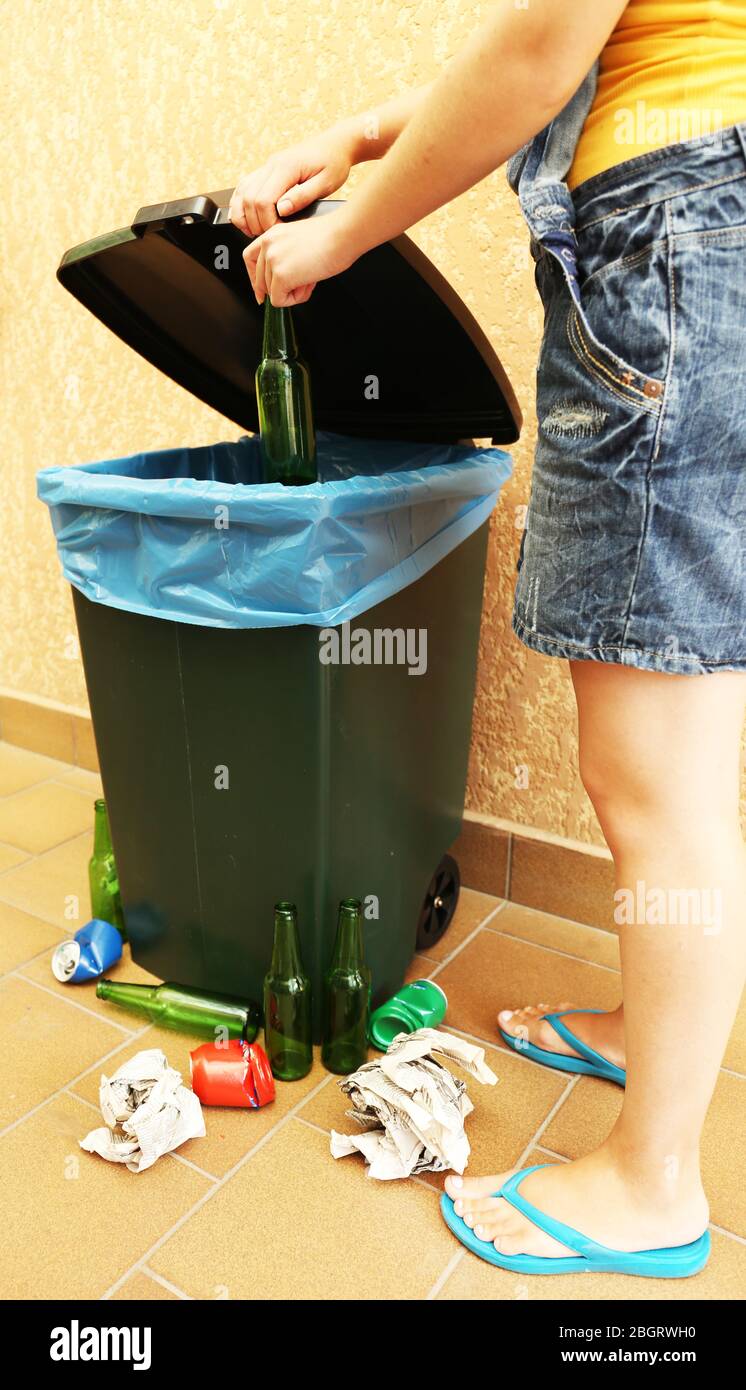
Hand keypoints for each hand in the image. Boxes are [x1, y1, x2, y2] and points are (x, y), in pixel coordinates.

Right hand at [229, 129, 354, 235]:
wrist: (336, 144)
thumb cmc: (334, 163)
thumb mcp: (325, 184)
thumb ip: (302, 197)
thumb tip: (281, 210)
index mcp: (286, 167)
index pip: (264, 200)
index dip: (267, 221)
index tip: (279, 232)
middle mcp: (272, 164)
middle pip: (249, 198)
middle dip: (255, 222)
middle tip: (268, 235)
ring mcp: (267, 166)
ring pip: (241, 191)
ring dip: (243, 214)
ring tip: (254, 231)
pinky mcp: (267, 170)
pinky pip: (245, 186)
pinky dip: (242, 203)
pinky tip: (248, 216)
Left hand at [243, 207, 359, 305]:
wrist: (342, 235)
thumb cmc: (331, 238)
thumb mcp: (299, 243)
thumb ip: (285, 259)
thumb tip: (281, 285)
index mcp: (271, 234)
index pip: (249, 258)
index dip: (254, 278)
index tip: (261, 292)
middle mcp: (267, 245)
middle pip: (260, 282)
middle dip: (281, 289)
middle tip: (304, 282)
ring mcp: (272, 260)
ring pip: (272, 293)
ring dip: (292, 292)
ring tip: (310, 278)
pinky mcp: (280, 275)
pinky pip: (279, 301)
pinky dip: (295, 299)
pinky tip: (308, 284)